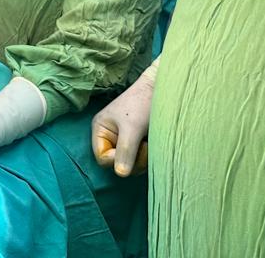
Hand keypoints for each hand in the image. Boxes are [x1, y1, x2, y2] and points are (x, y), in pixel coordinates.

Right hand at [91, 61, 157, 176]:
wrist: (163, 90)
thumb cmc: (143, 104)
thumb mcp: (132, 128)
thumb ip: (125, 151)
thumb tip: (120, 174)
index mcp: (101, 130)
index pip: (102, 158)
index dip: (116, 160)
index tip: (132, 150)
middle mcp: (110, 137)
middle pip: (117, 164)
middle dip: (133, 160)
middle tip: (145, 147)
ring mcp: (124, 141)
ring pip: (131, 164)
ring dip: (143, 159)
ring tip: (150, 143)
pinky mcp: (138, 143)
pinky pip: (140, 159)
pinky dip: (148, 156)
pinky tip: (152, 144)